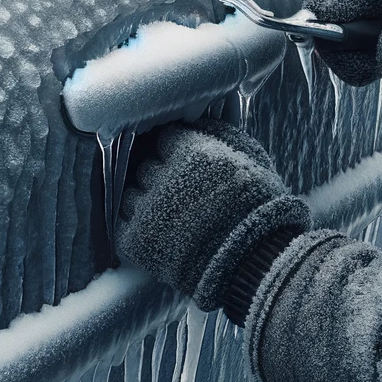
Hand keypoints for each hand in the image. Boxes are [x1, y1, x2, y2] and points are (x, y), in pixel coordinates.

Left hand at [115, 120, 310, 310]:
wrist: (254, 263)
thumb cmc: (259, 206)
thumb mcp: (250, 157)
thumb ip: (219, 133)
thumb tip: (198, 118)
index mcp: (192, 152)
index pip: (165, 137)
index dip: (178, 151)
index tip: (189, 164)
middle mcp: (164, 177)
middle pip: (146, 165)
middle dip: (163, 176)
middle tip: (184, 194)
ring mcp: (147, 210)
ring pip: (129, 193)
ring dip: (146, 201)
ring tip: (172, 217)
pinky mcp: (135, 240)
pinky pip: (122, 222)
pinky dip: (137, 226)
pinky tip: (161, 232)